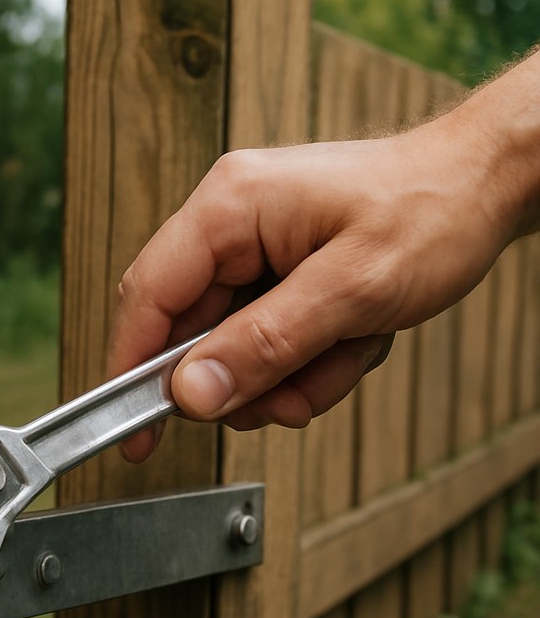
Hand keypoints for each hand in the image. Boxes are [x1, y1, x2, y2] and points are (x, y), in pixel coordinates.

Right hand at [110, 51, 539, 460]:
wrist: (487, 185)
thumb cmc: (433, 208)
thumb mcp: (352, 289)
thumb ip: (265, 344)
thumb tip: (191, 393)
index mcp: (231, 206)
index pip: (148, 296)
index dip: (131, 369)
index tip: (133, 432)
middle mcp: (230, 224)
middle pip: (189, 334)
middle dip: (242, 381)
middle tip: (287, 399)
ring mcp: (251, 251)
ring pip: (230, 349)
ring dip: (284, 376)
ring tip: (340, 358)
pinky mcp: (273, 273)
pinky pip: (263, 343)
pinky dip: (305, 363)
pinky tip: (347, 344)